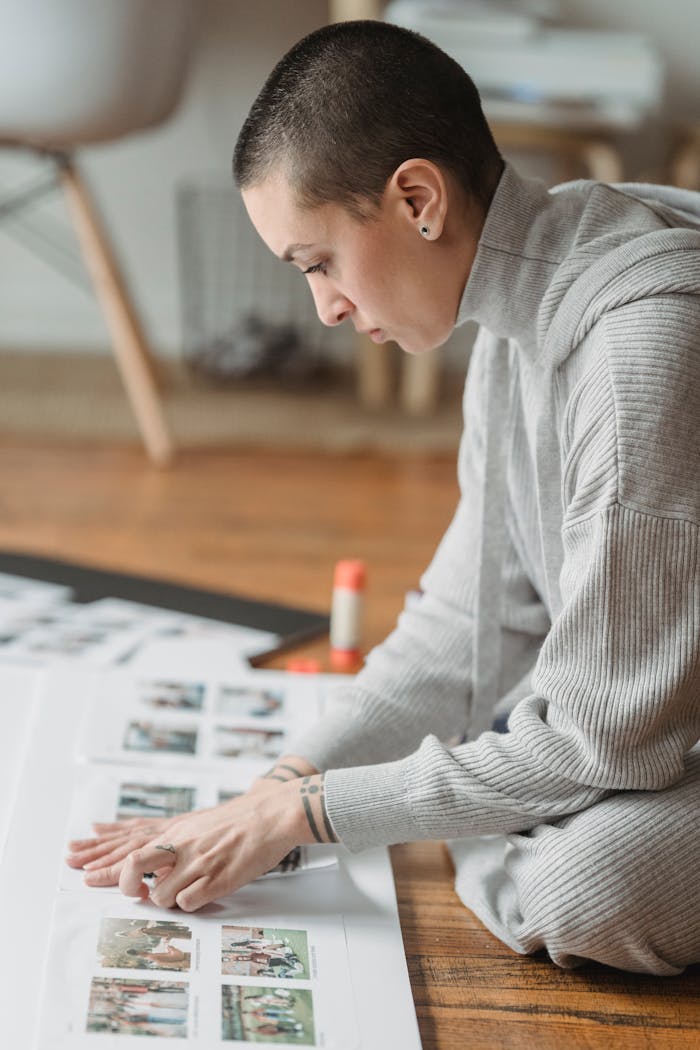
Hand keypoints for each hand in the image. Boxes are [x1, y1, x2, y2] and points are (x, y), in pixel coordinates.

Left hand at [66, 767, 335, 911]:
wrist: (272, 814)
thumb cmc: (236, 820)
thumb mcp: (197, 821)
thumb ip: (170, 833)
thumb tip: (139, 838)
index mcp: (177, 830)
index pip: (131, 841)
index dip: (102, 855)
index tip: (79, 864)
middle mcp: (182, 844)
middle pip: (134, 860)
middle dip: (116, 877)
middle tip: (103, 885)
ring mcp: (199, 862)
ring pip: (160, 891)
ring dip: (160, 898)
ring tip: (170, 893)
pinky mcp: (218, 879)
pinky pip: (189, 902)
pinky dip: (187, 905)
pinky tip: (192, 898)